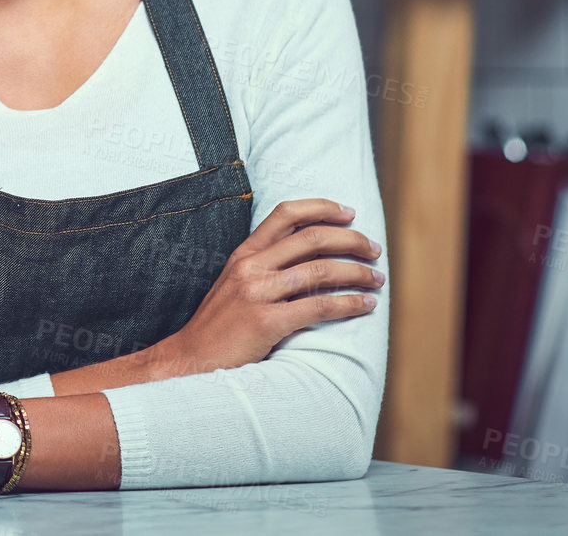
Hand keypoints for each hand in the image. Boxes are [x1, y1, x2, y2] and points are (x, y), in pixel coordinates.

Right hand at [160, 198, 380, 376]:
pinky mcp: (266, 322)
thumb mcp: (234, 284)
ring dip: (357, 273)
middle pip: (312, 238)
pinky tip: (365, 305)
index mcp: (244, 253)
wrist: (191, 360)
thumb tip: (310, 258)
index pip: (286, 214)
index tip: (349, 214)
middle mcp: (250, 267)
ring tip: (376, 279)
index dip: (322, 208)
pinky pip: (318, 307)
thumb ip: (264, 266)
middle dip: (351, 240)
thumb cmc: (219, 325)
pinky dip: (349, 304)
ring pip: (320, 270)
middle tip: (374, 249)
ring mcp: (257, 293)